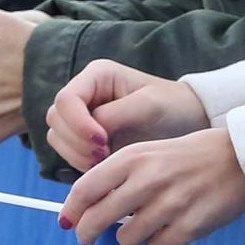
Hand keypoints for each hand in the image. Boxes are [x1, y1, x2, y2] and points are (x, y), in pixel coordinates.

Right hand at [45, 60, 209, 171]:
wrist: (188, 122)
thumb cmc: (172, 106)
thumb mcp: (149, 105)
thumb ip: (116, 114)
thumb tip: (91, 131)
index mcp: (96, 76)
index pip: (66, 99)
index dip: (77, 123)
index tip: (102, 141)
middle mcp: (85, 95)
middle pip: (56, 119)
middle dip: (76, 142)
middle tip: (104, 155)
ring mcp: (83, 118)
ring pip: (58, 138)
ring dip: (76, 155)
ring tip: (107, 161)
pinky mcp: (87, 140)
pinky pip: (70, 154)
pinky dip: (81, 164)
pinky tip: (106, 168)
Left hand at [58, 128, 244, 244]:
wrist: (237, 157)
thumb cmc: (185, 156)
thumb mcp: (147, 152)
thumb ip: (116, 176)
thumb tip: (85, 209)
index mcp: (133, 158)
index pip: (86, 189)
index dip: (71, 210)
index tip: (66, 221)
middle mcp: (147, 180)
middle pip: (98, 219)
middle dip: (86, 232)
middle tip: (86, 236)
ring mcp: (168, 205)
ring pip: (127, 238)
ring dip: (131, 235)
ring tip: (147, 220)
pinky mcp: (188, 226)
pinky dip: (160, 241)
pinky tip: (171, 225)